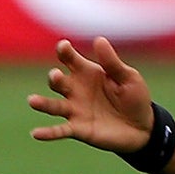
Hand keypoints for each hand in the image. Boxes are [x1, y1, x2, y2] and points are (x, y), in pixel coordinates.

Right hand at [28, 37, 154, 152]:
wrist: (142, 127)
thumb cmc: (134, 97)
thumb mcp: (128, 77)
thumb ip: (112, 62)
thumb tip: (98, 40)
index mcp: (87, 73)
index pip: (71, 59)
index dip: (65, 51)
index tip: (63, 46)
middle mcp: (76, 90)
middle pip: (59, 81)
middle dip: (55, 78)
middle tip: (55, 76)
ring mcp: (75, 110)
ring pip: (53, 106)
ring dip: (42, 103)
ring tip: (32, 101)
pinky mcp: (77, 129)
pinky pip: (59, 130)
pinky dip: (48, 133)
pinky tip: (36, 133)